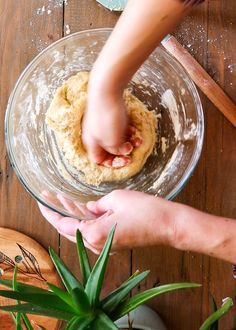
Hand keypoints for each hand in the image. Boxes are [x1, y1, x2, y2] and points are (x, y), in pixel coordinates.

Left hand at [38, 190, 175, 253]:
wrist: (168, 225)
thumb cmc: (145, 210)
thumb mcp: (115, 199)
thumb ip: (96, 205)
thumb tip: (90, 208)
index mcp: (93, 234)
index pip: (63, 223)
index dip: (50, 211)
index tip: (41, 200)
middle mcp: (96, 244)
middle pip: (70, 228)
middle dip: (58, 210)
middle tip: (48, 195)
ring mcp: (106, 245)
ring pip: (81, 229)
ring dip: (72, 213)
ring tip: (62, 197)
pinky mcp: (114, 242)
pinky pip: (93, 230)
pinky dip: (86, 219)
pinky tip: (81, 206)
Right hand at [82, 83, 131, 163]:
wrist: (107, 90)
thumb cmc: (106, 117)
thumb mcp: (112, 141)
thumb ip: (116, 151)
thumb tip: (122, 152)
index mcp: (92, 143)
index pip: (99, 160)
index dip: (112, 163)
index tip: (124, 161)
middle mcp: (96, 135)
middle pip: (109, 150)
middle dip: (123, 151)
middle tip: (132, 150)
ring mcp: (103, 125)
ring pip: (117, 139)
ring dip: (129, 141)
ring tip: (137, 139)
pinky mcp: (111, 116)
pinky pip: (120, 128)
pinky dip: (128, 131)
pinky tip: (135, 130)